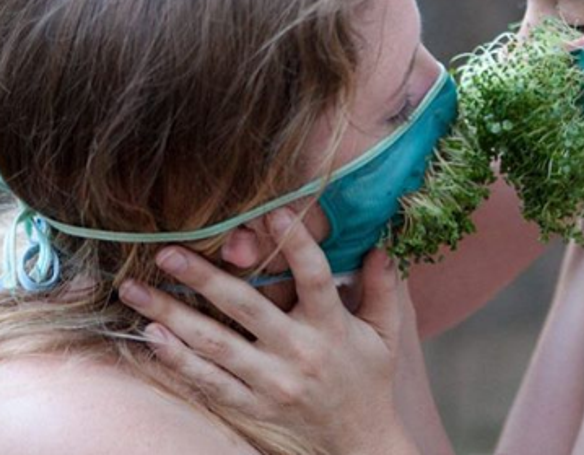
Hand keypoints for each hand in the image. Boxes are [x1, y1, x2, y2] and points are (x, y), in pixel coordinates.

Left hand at [118, 208, 417, 454]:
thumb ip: (384, 288)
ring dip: (171, 314)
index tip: (271, 212)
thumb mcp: (386, 332)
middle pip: (246, 307)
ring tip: (136, 290)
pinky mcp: (253, 405)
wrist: (358, 439)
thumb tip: (381, 247)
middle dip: (203, 277)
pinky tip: (151, 336)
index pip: (314, 277)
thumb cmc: (370, 377)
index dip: (294, 243)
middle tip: (167, 251)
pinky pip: (208, 380)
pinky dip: (177, 359)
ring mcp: (272, 381)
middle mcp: (299, 352)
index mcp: (332, 326)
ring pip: (214, 343)